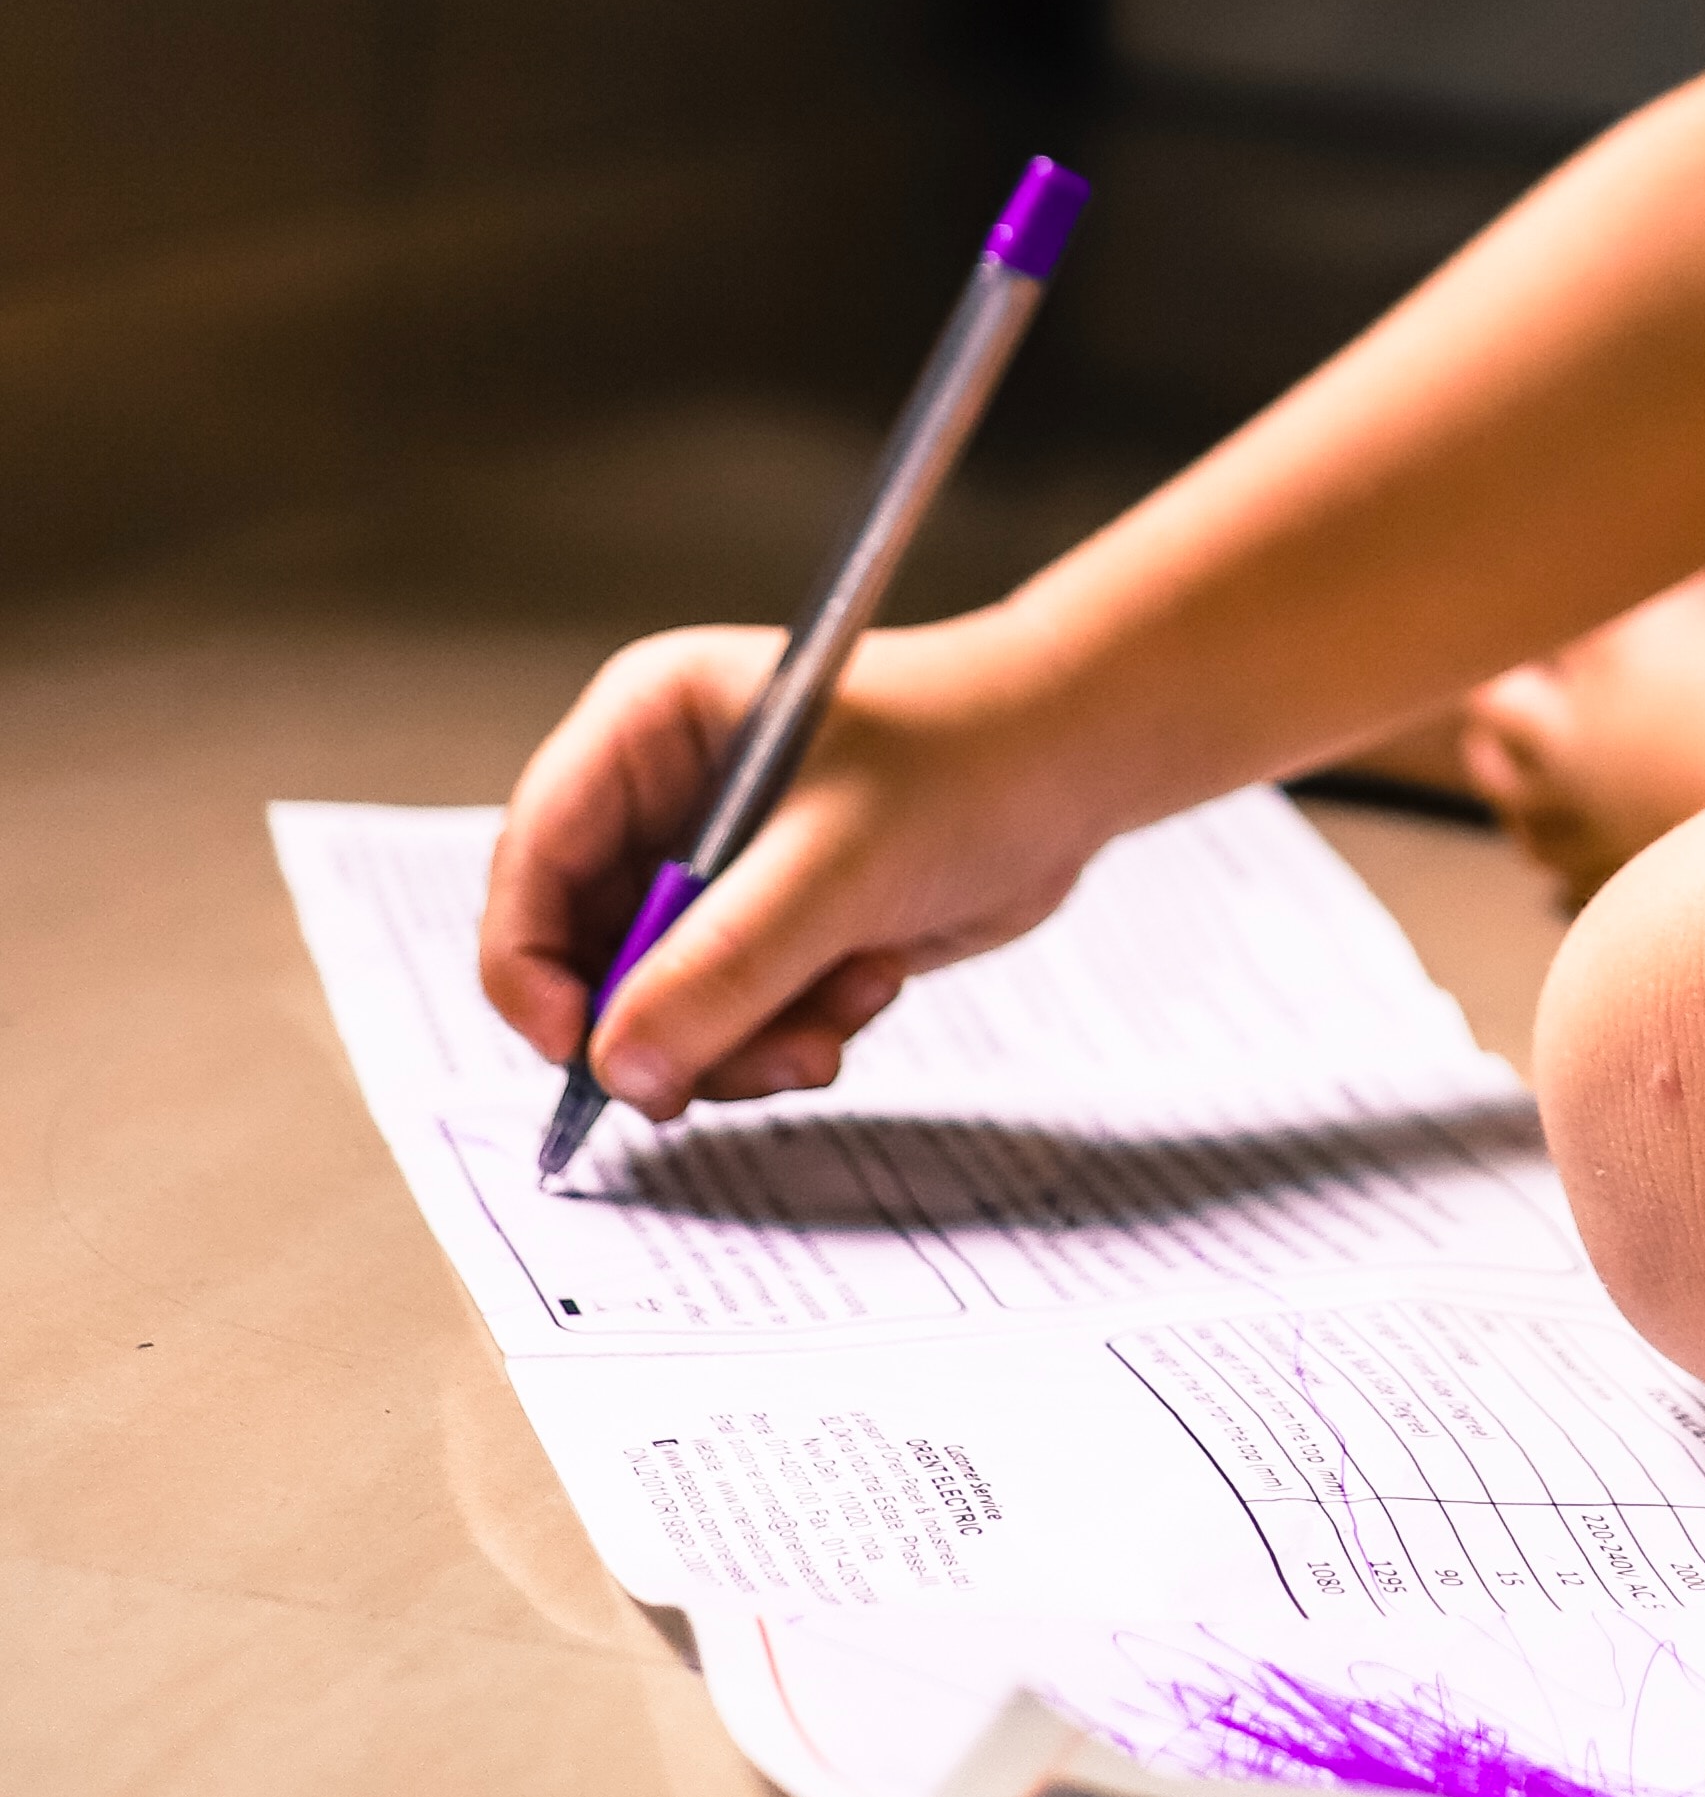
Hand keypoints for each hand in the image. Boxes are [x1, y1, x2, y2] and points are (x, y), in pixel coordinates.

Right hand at [477, 615, 1096, 1115]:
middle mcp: (665, 794)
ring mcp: (714, 864)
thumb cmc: (970, 754)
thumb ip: (725, 966)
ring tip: (829, 1025)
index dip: (533, 966)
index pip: (535, 858)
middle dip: (662, 1024)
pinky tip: (866, 988)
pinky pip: (728, 1017)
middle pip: (586, 950)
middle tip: (729, 1068)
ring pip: (658, 1004)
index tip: (578, 1054)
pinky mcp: (765, 921)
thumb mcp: (839, 864)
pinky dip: (787, 1032)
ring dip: (740, 1041)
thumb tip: (620, 1066)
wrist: (1078, 764)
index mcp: (648, 728)